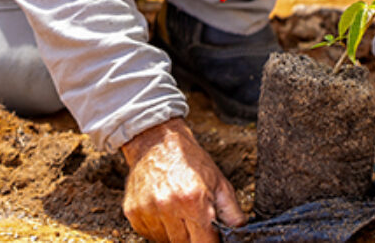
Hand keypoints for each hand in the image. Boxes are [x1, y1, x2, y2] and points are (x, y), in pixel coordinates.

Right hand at [122, 118, 246, 241]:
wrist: (157, 141)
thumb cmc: (189, 160)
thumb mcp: (219, 182)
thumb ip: (232, 212)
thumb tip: (241, 232)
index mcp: (193, 200)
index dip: (210, 241)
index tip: (211, 236)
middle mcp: (168, 207)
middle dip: (194, 236)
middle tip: (195, 217)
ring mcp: (148, 211)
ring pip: (167, 241)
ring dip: (176, 233)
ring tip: (179, 210)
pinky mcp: (133, 213)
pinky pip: (150, 234)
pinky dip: (160, 228)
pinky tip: (164, 210)